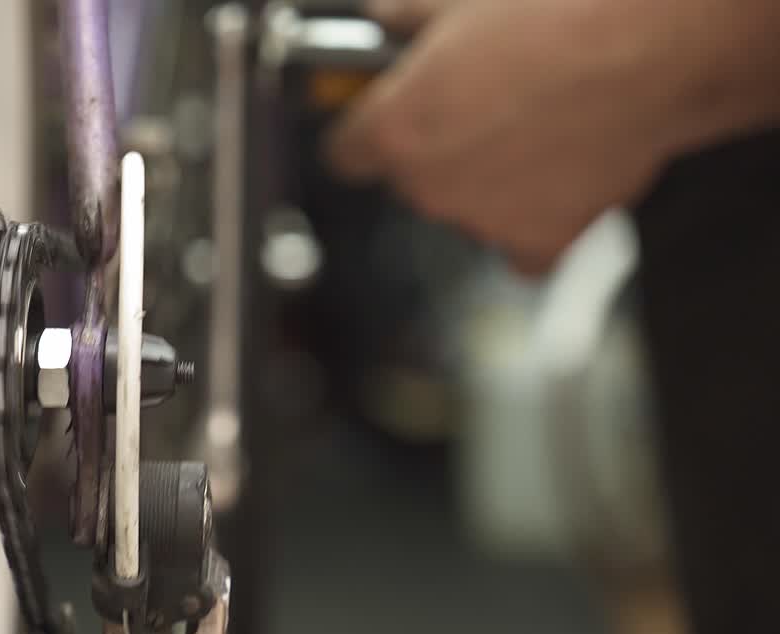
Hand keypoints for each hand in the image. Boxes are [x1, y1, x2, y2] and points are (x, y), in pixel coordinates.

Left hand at [328, 0, 761, 273]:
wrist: (654, 47)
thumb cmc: (558, 13)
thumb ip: (403, 19)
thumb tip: (383, 18)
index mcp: (396, 131)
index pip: (344, 154)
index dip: (363, 132)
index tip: (378, 120)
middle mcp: (429, 186)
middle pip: (409, 179)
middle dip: (435, 148)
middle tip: (482, 102)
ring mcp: (484, 220)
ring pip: (465, 206)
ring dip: (486, 178)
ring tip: (536, 124)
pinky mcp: (542, 240)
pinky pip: (521, 244)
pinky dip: (534, 220)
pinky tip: (558, 177)